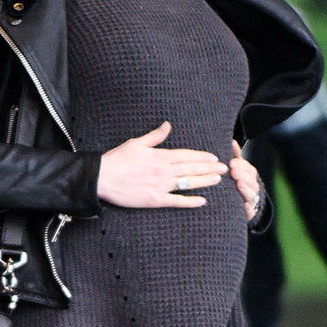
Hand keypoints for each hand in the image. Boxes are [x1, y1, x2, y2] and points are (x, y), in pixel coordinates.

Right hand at [97, 120, 226, 208]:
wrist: (102, 178)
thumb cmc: (117, 159)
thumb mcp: (136, 143)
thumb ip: (155, 136)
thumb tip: (167, 125)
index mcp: (160, 156)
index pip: (186, 155)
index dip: (201, 156)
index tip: (213, 157)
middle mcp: (163, 170)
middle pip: (191, 168)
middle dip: (209, 168)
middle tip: (224, 168)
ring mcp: (160, 186)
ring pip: (188, 183)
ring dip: (204, 181)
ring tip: (218, 180)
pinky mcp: (155, 199)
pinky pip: (177, 201)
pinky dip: (190, 201)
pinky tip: (202, 201)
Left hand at [229, 140, 262, 220]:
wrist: (241, 211)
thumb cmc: (238, 188)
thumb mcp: (238, 172)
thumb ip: (236, 158)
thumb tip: (232, 142)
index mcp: (250, 178)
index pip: (249, 170)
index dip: (242, 166)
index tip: (232, 162)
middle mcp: (252, 189)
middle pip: (251, 181)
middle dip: (243, 175)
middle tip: (233, 171)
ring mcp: (252, 202)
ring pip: (252, 194)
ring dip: (246, 189)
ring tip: (239, 184)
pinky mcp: (250, 214)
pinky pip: (251, 212)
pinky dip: (248, 209)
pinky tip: (244, 205)